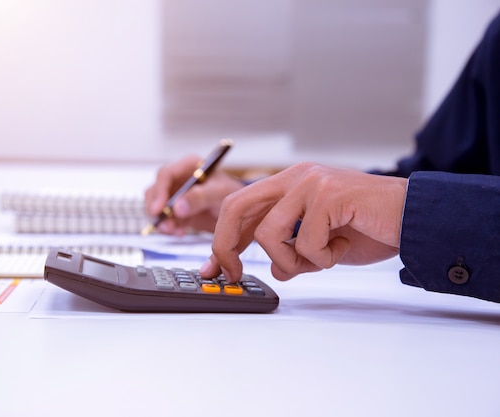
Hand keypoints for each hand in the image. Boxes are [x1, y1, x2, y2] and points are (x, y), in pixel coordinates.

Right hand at [144, 154, 244, 234]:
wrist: (238, 210)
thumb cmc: (232, 194)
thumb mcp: (219, 193)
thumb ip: (200, 197)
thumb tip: (177, 208)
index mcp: (188, 165)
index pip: (166, 175)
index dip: (159, 192)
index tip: (158, 210)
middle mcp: (178, 178)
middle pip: (155, 190)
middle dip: (156, 209)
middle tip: (165, 226)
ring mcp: (175, 194)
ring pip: (155, 206)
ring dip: (161, 220)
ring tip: (174, 231)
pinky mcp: (175, 210)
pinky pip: (163, 219)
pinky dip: (168, 227)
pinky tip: (179, 233)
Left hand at [199, 162, 406, 281]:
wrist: (413, 218)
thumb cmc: (370, 228)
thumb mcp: (322, 246)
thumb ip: (295, 253)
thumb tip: (273, 269)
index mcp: (288, 185)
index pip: (238, 207)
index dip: (221, 240)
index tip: (215, 269)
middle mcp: (295, 177)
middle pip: (236, 208)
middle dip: (226, 246)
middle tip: (234, 274)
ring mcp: (310, 182)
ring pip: (270, 232)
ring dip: (292, 260)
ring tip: (321, 258)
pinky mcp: (328, 194)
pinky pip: (306, 242)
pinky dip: (323, 258)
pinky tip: (342, 246)